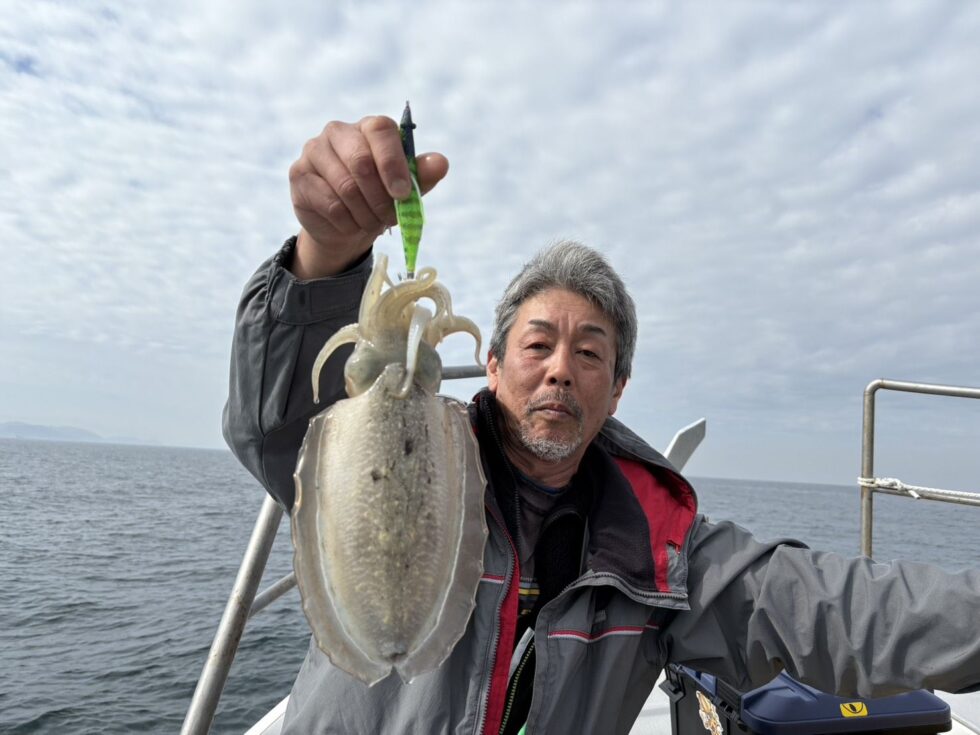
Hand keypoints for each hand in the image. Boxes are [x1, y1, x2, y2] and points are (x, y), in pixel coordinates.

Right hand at [288, 115, 448, 278]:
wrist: (346, 226)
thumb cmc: (378, 199)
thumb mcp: (405, 190)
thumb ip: (422, 175)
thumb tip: (441, 163)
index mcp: (368, 128)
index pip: (381, 130)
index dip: (393, 163)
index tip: (402, 194)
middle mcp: (338, 132)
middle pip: (361, 161)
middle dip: (380, 198)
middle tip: (389, 218)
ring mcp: (314, 151)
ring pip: (345, 187)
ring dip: (365, 214)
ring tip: (371, 223)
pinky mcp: (299, 175)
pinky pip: (329, 204)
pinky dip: (347, 222)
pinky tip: (350, 224)